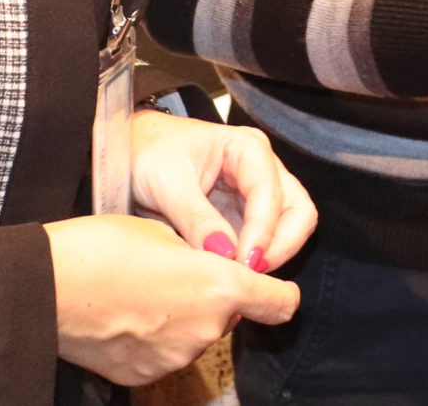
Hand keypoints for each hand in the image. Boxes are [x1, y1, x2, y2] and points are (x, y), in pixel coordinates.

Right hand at [46, 214, 300, 385]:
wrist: (48, 286)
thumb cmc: (104, 246)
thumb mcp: (166, 233)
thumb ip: (204, 257)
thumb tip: (213, 268)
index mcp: (220, 287)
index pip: (281, 303)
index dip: (278, 292)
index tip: (269, 284)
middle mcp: (207, 330)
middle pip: (230, 315)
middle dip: (213, 297)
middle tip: (175, 272)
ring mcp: (175, 358)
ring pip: (196, 335)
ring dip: (182, 318)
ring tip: (141, 292)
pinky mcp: (144, 376)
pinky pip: (164, 354)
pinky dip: (154, 339)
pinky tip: (124, 317)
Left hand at [131, 112, 316, 273]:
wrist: (129, 153)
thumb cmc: (147, 154)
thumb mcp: (167, 183)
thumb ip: (197, 219)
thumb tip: (226, 255)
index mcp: (248, 149)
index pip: (272, 193)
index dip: (263, 231)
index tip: (245, 264)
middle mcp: (262, 170)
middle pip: (297, 212)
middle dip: (280, 246)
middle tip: (250, 275)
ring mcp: (255, 195)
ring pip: (288, 230)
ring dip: (271, 256)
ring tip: (238, 278)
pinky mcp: (243, 218)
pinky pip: (263, 243)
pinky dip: (254, 261)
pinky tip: (231, 276)